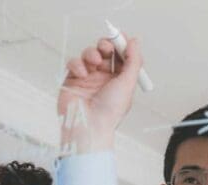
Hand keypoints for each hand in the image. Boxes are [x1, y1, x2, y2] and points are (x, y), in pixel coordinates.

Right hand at [58, 35, 142, 152]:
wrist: (89, 126)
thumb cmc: (110, 111)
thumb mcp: (128, 83)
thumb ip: (133, 61)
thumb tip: (135, 41)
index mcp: (119, 79)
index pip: (121, 55)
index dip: (121, 44)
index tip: (120, 36)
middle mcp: (104, 77)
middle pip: (104, 51)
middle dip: (105, 44)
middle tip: (106, 46)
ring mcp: (88, 78)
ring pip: (88, 54)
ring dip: (92, 53)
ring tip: (95, 62)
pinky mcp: (72, 80)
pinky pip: (73, 63)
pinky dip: (77, 64)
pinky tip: (82, 73)